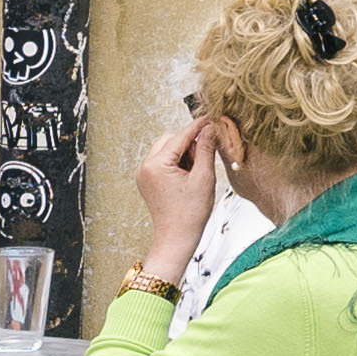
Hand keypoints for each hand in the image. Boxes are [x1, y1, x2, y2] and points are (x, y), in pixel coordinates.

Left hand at [132, 117, 223, 273]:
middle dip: (190, 142)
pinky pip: (163, 161)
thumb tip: (209, 129)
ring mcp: (144, 174)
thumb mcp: (204, 177)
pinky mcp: (148, 181)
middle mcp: (145, 167)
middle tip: (207, 154)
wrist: (176, 238)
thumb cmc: (189, 213)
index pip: (180, 136)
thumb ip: (206, 149)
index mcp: (156, 165)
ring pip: (167, 149)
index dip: (199, 126)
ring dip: (184, 152)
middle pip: (170, 139)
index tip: (211, 117)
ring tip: (197, 170)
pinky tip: (189, 174)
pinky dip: (178, 162)